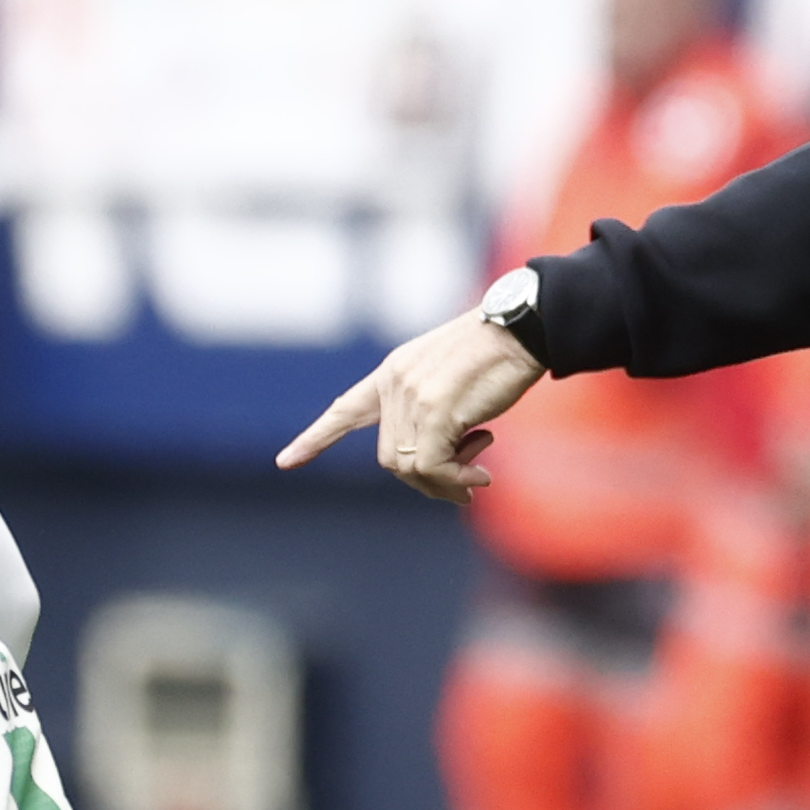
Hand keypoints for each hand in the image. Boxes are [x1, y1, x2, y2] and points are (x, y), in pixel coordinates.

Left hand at [276, 314, 545, 501]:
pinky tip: (482, 472)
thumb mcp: (449, 380)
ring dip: (446, 481)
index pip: (345, 409)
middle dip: (427, 480)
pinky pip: (432, 465)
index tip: (285, 462)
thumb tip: (432, 463)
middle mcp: (394, 383)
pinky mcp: (435, 410)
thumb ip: (431, 412)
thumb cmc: (497, 354)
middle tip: (469, 478)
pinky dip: (456, 479)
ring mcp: (411, 396)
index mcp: (393, 372)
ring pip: (408, 466)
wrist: (524, 328)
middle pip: (389, 458)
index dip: (315, 439)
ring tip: (479, 471)